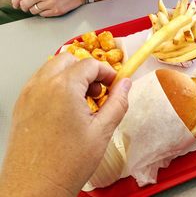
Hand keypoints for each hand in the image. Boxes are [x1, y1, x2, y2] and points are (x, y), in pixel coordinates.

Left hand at [0, 53, 130, 196]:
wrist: (34, 189)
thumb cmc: (65, 164)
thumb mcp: (102, 132)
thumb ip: (118, 102)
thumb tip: (126, 85)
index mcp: (63, 88)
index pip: (90, 64)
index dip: (107, 72)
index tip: (115, 84)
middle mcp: (42, 86)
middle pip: (69, 59)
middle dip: (88, 71)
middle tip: (98, 92)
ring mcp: (28, 95)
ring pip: (53, 68)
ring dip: (71, 76)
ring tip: (83, 101)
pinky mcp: (22, 106)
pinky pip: (41, 82)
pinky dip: (56, 85)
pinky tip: (66, 108)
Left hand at [11, 0, 85, 16]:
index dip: (15, 0)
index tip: (15, 3)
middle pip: (25, 4)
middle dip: (24, 7)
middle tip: (25, 7)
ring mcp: (50, 2)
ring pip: (34, 10)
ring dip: (34, 10)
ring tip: (40, 6)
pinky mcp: (57, 10)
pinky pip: (43, 15)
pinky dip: (44, 13)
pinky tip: (48, 8)